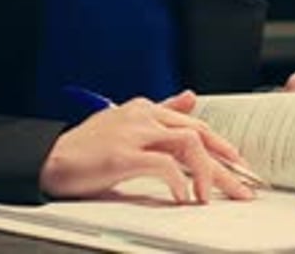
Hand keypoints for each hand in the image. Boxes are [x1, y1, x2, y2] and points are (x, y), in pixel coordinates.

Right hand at [39, 90, 254, 203]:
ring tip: (212, 197)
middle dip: (226, 163)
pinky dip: (179, 183)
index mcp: (145, 108)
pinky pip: (165, 166)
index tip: (238, 165)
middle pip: (198, 134)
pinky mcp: (124, 155)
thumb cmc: (87, 146)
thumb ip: (161, 110)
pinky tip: (183, 199)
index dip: (220, 145)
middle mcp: (143, 115)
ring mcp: (134, 133)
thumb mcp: (126, 121)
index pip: (194, 123)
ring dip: (208, 173)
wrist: (50, 158)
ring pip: (189, 144)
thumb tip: (190, 96)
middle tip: (244, 186)